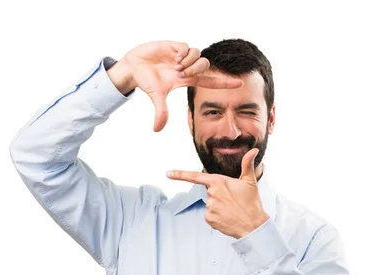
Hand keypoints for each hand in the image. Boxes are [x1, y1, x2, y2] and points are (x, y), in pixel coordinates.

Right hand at [123, 40, 243, 131]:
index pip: (210, 81)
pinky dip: (182, 54)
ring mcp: (181, 55)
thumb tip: (157, 130)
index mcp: (187, 79)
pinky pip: (187, 47)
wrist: (133, 67)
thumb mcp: (156, 97)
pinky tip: (173, 58)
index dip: (224, 83)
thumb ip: (161, 112)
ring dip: (189, 63)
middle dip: (196, 70)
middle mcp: (187, 66)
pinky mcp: (174, 45)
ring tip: (175, 67)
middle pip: (205, 65)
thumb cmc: (146, 82)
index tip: (240, 84)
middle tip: (180, 74)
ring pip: (198, 55)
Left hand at [166, 148, 269, 238]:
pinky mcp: (209, 219)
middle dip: (220, 195)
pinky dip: (217, 217)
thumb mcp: (250, 181)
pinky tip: (227, 218)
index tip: (168, 173)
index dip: (180, 175)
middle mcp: (211, 194)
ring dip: (219, 206)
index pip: (196, 177)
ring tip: (232, 210)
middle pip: (210, 192)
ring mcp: (209, 207)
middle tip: (233, 200)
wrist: (252, 225)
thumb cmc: (251, 203)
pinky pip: (210, 216)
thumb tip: (253, 151)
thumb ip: (247, 164)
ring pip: (210, 204)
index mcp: (218, 182)